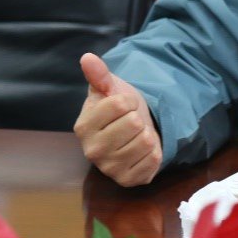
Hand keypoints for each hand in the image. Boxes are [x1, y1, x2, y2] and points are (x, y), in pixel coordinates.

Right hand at [73, 53, 161, 186]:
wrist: (131, 133)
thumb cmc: (117, 109)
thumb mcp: (109, 88)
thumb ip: (99, 74)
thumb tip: (87, 57)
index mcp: (83, 126)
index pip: (120, 104)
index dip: (128, 101)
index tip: (123, 107)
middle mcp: (91, 151)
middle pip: (134, 123)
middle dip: (138, 118)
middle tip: (131, 122)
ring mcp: (109, 168)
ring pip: (145, 141)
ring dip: (147, 134)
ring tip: (136, 135)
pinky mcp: (127, 180)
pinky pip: (153, 160)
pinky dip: (154, 152)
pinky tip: (142, 150)